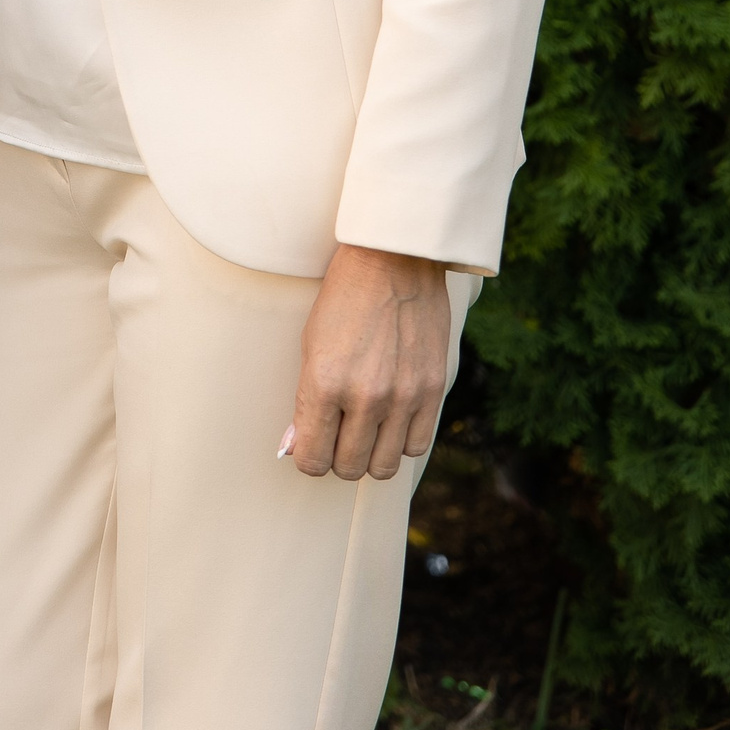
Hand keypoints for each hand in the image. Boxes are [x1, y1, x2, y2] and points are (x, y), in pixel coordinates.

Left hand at [286, 243, 449, 480]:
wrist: (393, 260)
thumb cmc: (343, 297)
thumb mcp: (310, 344)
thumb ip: (305, 401)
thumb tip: (296, 446)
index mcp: (325, 382)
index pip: (312, 458)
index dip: (307, 458)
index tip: (309, 447)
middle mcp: (366, 396)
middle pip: (348, 468)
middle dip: (336, 458)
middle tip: (335, 437)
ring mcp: (404, 396)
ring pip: (383, 466)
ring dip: (370, 456)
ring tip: (363, 431)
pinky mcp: (433, 390)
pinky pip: (416, 446)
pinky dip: (400, 442)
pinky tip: (390, 422)